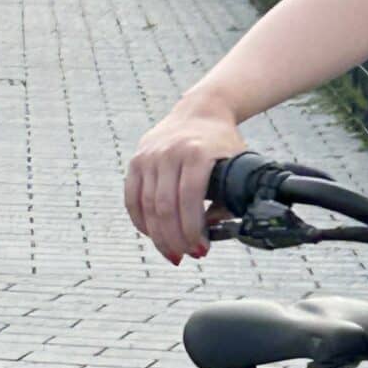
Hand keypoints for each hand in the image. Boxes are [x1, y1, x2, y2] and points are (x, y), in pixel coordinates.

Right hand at [124, 92, 245, 260]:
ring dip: (158, 236)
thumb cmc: (222, 143)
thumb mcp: (235, 166)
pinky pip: (132, 197)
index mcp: (196, 153)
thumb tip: (212, 233)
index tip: (201, 249)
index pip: (189, 200)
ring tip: (171, 252)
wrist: (201, 111)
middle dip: (174, 238)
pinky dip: (140, 221)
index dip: (192, 230)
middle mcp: (169, 152)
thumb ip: (228, 199)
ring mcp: (149, 155)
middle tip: (185, 256)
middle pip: (164, 207)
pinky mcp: (136, 160)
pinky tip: (152, 235)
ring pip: (147, 206)